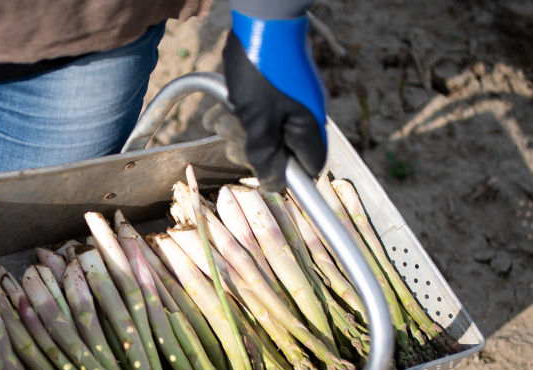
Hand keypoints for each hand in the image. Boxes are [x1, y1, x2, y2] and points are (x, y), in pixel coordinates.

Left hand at [222, 11, 325, 191]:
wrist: (262, 20)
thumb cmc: (262, 72)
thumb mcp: (257, 122)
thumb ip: (265, 156)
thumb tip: (275, 185)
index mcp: (308, 129)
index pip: (308, 169)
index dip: (285, 174)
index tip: (261, 168)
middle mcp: (304, 117)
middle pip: (280, 152)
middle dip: (250, 147)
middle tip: (235, 132)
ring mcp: (290, 103)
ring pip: (264, 132)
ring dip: (238, 129)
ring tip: (224, 115)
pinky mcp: (276, 91)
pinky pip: (258, 113)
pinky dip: (239, 113)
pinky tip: (224, 107)